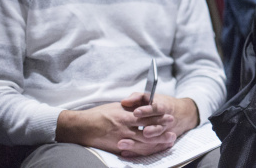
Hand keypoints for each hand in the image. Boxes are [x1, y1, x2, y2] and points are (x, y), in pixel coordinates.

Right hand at [56, 93, 198, 156]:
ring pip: (143, 143)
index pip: (146, 116)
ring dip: (157, 142)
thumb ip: (132, 106)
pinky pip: (134, 151)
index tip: (169, 114)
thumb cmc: (99, 114)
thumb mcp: (117, 106)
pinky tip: (153, 149)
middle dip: (162, 131)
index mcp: (125, 115)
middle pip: (147, 131)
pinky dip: (145, 150)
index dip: (159, 116)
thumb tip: (146, 104)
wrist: (82, 127)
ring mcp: (120, 140)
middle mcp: (124, 128)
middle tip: (173, 129)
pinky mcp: (117, 148)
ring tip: (169, 140)